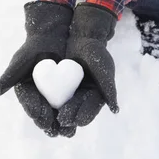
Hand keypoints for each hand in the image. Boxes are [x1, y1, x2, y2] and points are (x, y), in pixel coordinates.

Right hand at [0, 1, 75, 136]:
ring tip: (65, 131)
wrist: (51, 35)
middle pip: (41, 111)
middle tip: (53, 129)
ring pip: (54, 112)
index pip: (28, 102)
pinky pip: (66, 104)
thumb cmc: (34, 46)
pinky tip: (75, 121)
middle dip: (47, 122)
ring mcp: (50, 94)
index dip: (34, 110)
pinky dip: (70, 112)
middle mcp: (37, 94)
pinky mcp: (64, 91)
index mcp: (25, 89)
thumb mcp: (21, 59)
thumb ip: (10, 75)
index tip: (39, 118)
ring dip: (59, 122)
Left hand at [57, 3, 118, 128]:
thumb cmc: (95, 51)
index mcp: (96, 96)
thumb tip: (115, 110)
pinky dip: (49, 104)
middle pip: (76, 113)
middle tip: (59, 122)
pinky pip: (54, 98)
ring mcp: (72, 92)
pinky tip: (42, 109)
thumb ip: (108, 87)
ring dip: (57, 117)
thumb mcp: (103, 67)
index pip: (89, 110)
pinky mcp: (59, 86)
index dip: (81, 116)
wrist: (82, 36)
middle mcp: (84, 97)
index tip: (71, 120)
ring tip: (50, 121)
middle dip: (68, 120)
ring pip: (64, 109)